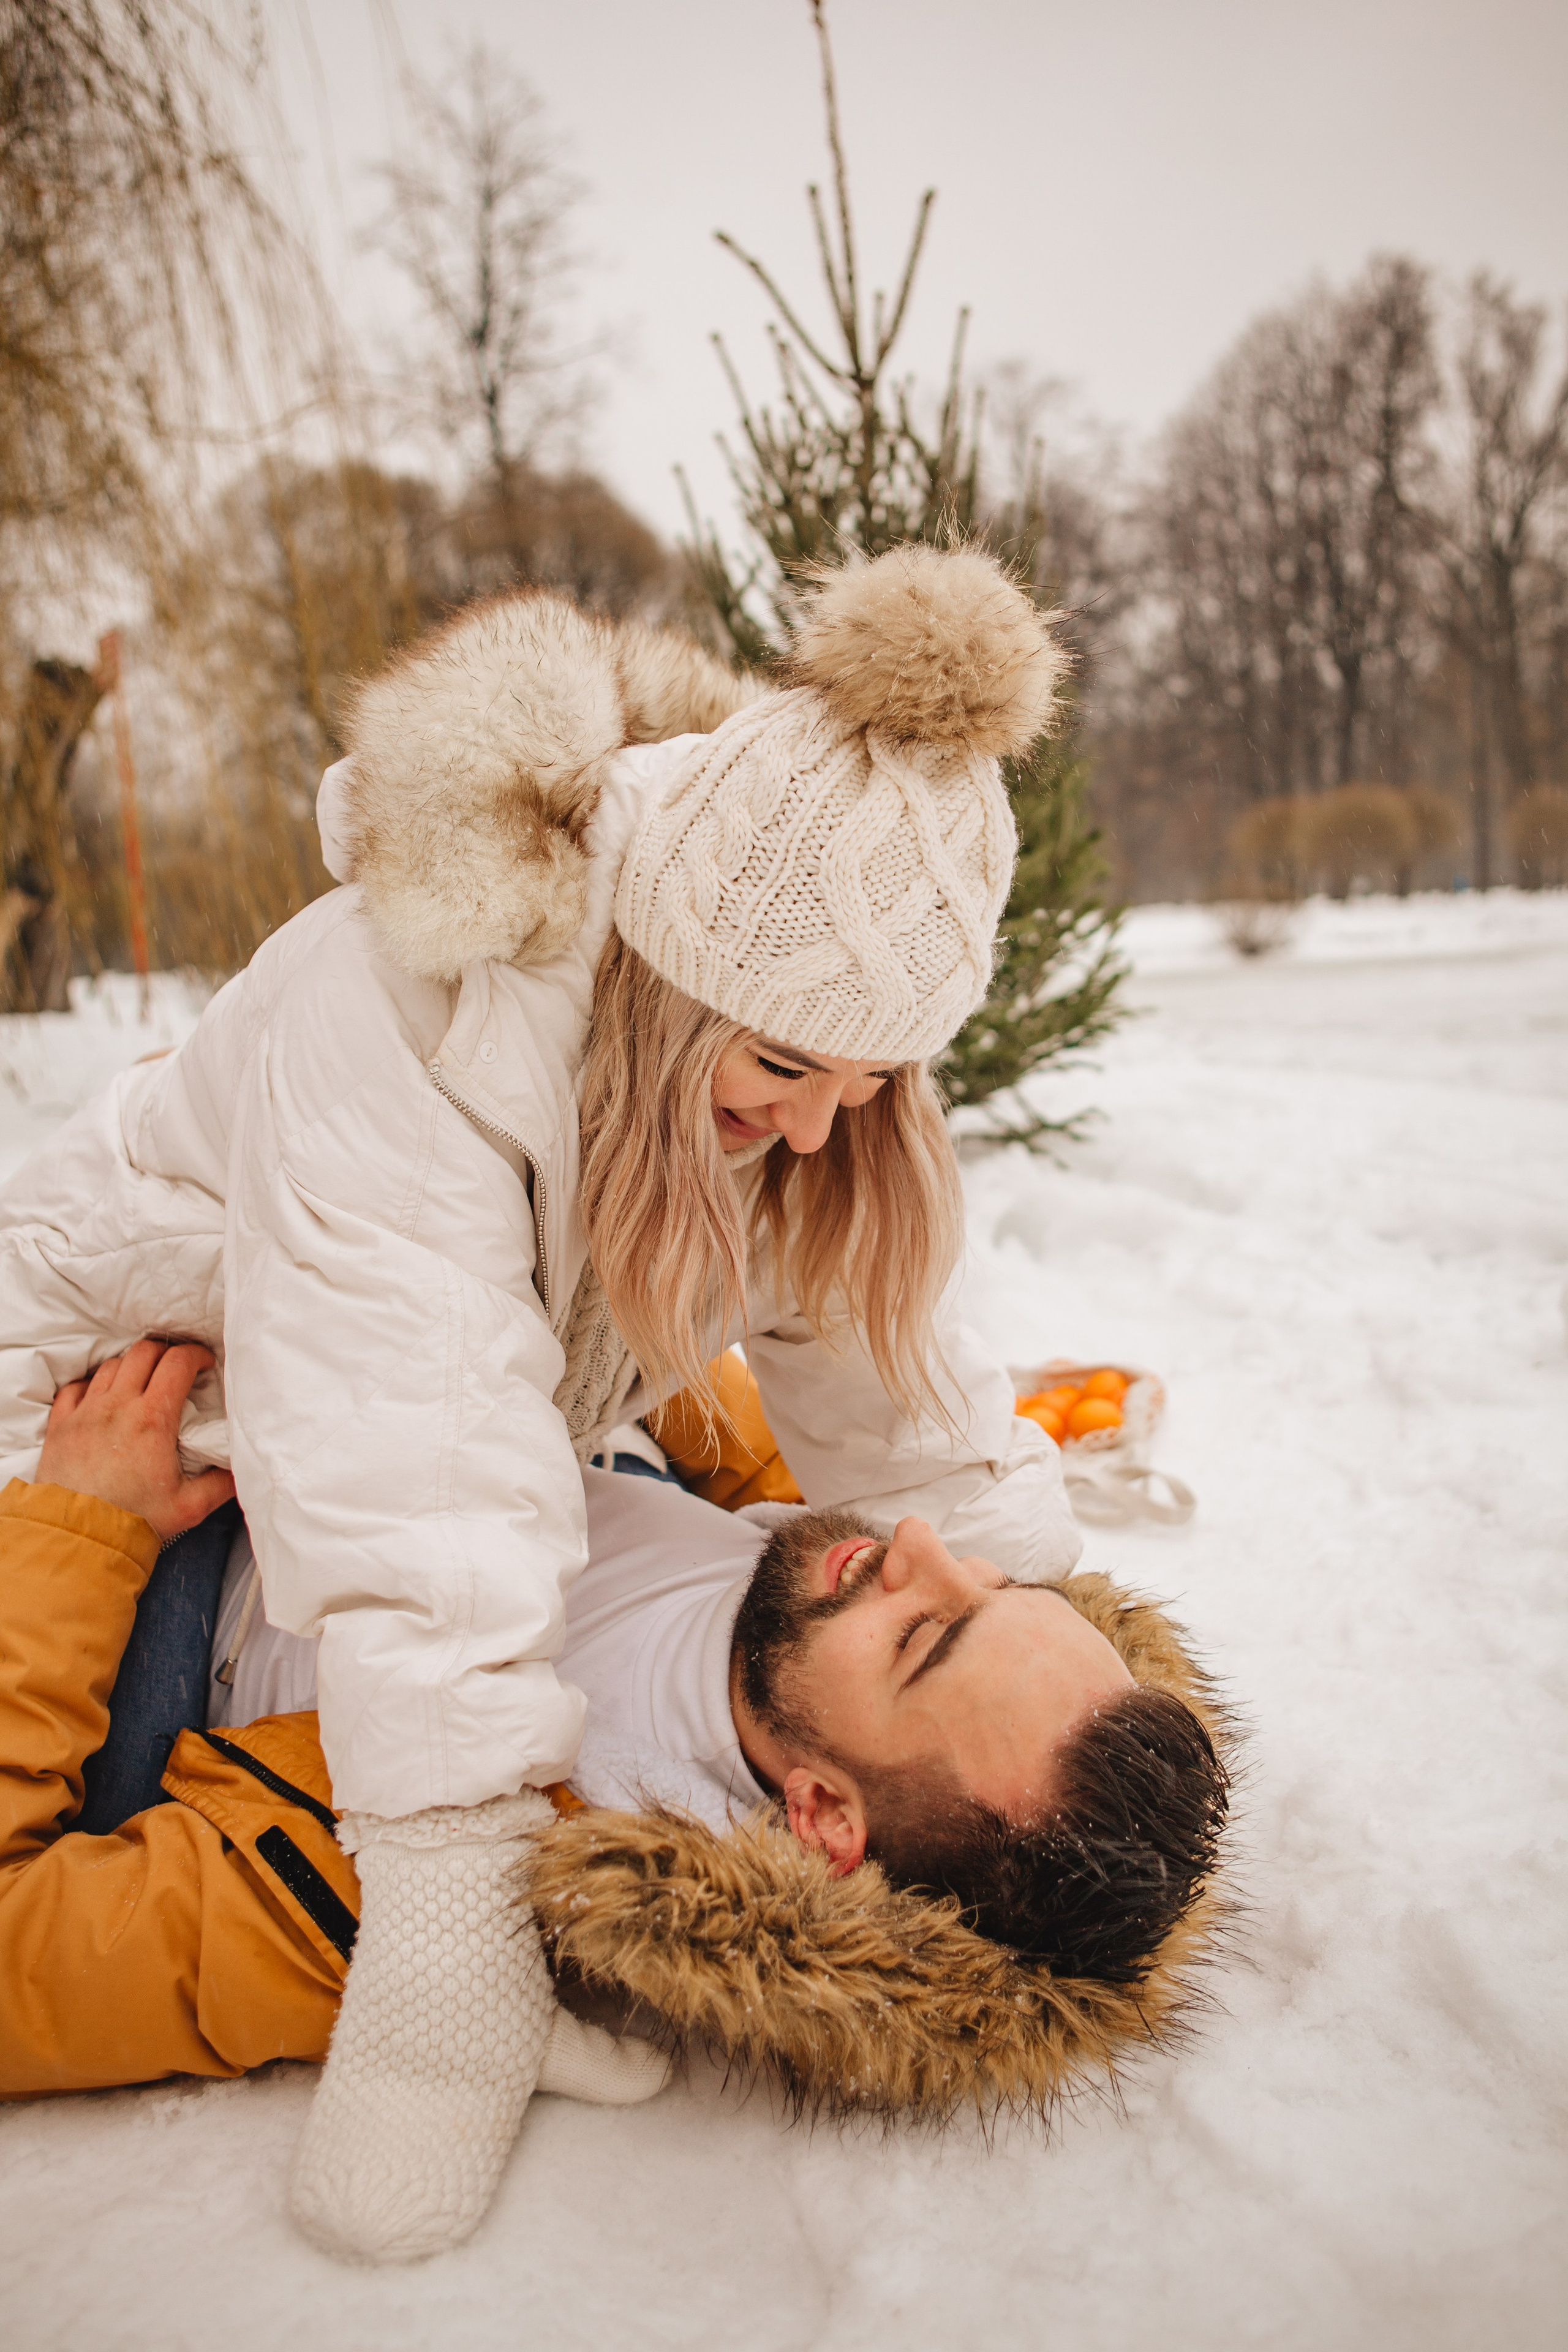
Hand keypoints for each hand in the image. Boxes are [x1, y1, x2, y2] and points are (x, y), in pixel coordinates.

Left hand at [37, 1339, 235, 1539]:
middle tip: (176, 1369)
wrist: (79, 1536)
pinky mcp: (61, 1425)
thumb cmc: (135, 1520)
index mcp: (152, 1418)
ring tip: (141, 1382)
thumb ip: (221, 1484)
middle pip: (144, 1352)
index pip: (177, 1362)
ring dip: (131, 1366)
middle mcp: (117, 1406)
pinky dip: (90, 1385)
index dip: (196, 1355)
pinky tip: (100, 1398)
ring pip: (111, 1366)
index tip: (205, 1364)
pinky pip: (74, 1387)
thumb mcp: (190, 1505)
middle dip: (166, 1352)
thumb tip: (242, 1468)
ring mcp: (85, 1413)